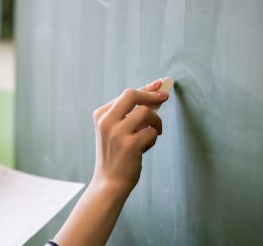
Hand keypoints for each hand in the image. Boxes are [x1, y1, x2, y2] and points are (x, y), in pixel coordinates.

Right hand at [92, 79, 168, 196]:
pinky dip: (154, 137)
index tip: (159, 85)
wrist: (109, 182)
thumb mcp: (115, 130)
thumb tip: (154, 97)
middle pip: (132, 95)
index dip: (145, 88)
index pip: (126, 94)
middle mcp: (106, 121)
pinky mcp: (130, 144)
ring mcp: (117, 132)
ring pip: (146, 112)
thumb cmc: (116, 154)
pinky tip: (146, 147)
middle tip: (165, 97)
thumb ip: (129, 114)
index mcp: (101, 115)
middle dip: (151, 94)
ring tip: (154, 132)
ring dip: (156, 121)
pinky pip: (152, 131)